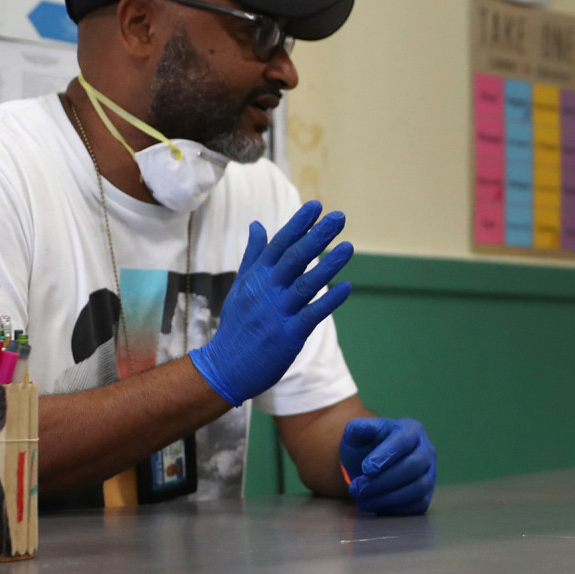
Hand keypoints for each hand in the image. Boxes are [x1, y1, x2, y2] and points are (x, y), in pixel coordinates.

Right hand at [189, 202, 352, 406]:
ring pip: (306, 284)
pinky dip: (330, 301)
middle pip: (294, 258)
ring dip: (328, 265)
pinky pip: (312, 314)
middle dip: (317, 236)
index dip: (298, 224)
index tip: (316, 206)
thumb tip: (256, 224)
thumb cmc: (237, 324)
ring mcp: (277, 312)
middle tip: (338, 217)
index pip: (279, 244)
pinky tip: (347, 287)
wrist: (226, 367)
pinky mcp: (289, 335)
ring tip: (348, 247)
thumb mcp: (241, 286)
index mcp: (256, 277)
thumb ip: (253, 256)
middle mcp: (266, 291)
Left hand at [339, 417, 436, 515]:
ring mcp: (429, 474)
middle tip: (357, 489)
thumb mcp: (357, 433)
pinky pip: (418, 505)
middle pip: (413, 466)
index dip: (386, 455)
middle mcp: (426, 451)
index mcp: (412, 430)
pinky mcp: (426, 495)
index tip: (366, 469)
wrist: (370, 466)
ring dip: (388, 497)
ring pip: (418, 487)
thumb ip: (357, 428)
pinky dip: (395, 508)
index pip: (404, 440)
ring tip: (362, 501)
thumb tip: (362, 428)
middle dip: (383, 480)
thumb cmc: (366, 446)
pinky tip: (373, 506)